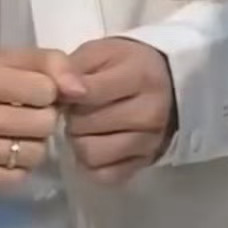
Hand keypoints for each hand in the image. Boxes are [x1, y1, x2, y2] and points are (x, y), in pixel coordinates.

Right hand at [0, 49, 89, 189]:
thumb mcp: (5, 60)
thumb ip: (50, 62)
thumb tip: (80, 90)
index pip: (46, 90)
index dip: (48, 91)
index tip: (33, 92)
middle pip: (44, 125)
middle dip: (43, 119)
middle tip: (25, 114)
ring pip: (34, 154)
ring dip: (33, 144)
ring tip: (14, 133)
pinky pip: (16, 177)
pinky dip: (17, 166)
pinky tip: (3, 152)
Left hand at [65, 37, 176, 184]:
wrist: (167, 82)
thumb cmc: (125, 65)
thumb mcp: (100, 52)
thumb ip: (73, 66)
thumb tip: (60, 91)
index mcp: (141, 77)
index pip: (86, 93)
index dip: (66, 92)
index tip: (68, 89)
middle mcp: (150, 113)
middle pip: (83, 126)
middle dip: (73, 116)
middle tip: (80, 108)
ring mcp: (150, 142)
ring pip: (90, 153)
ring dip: (80, 140)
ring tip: (88, 126)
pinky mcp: (145, 163)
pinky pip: (104, 175)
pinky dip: (94, 163)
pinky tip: (98, 143)